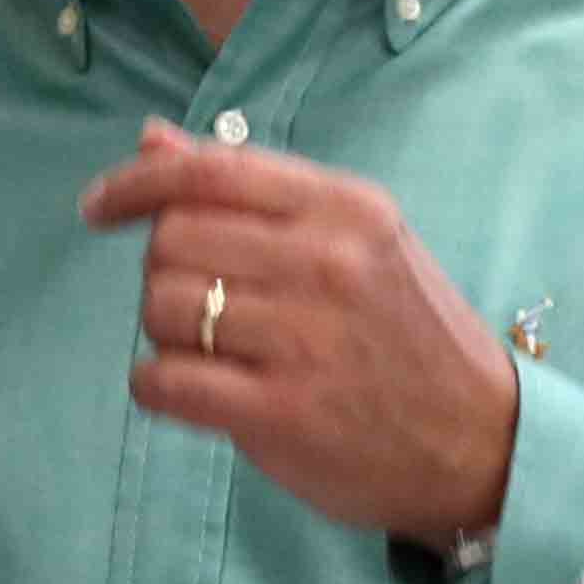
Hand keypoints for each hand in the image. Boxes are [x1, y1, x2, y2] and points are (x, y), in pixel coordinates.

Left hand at [80, 122, 517, 539]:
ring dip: (163, 333)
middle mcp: (327, 263)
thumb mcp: (356, 240)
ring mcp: (305, 339)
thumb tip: (152, 141)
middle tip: (198, 304)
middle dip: (162, 271)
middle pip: (171, 239)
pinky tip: (188, 391)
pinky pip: (164, 381)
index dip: (136, 183)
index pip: (208, 171)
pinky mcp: (281, 414)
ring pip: (161, 308)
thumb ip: (254, 190)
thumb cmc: (407, 334)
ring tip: (210, 351)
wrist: (484, 442)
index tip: (99, 207)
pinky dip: (155, 385)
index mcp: (345, 208)